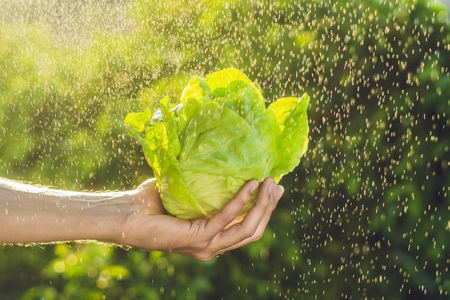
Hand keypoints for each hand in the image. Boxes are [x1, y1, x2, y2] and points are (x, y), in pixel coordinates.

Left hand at [117, 178, 283, 260]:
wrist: (126, 215)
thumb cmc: (152, 202)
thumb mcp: (188, 194)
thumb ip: (207, 187)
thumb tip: (225, 163)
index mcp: (212, 239)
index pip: (248, 228)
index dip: (265, 210)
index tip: (276, 187)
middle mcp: (212, 247)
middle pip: (253, 230)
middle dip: (269, 207)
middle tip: (277, 183)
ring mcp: (205, 246)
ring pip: (245, 228)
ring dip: (261, 205)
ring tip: (268, 182)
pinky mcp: (196, 239)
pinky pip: (225, 219)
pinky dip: (240, 201)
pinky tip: (249, 184)